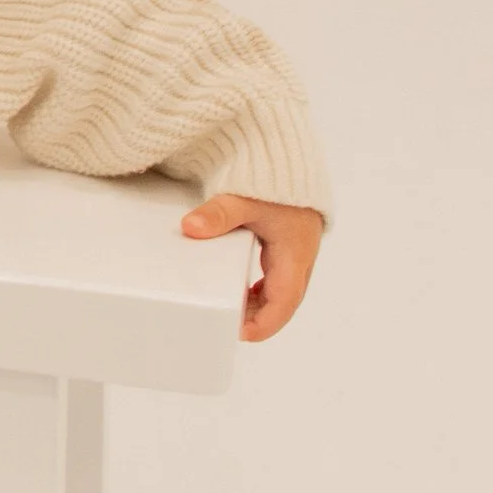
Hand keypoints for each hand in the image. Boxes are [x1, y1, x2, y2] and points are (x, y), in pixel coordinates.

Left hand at [179, 194, 323, 341]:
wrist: (288, 159)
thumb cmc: (273, 181)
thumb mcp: (244, 199)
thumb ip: (218, 214)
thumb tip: (190, 228)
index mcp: (295, 254)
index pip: (284, 301)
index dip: (265, 323)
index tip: (240, 333)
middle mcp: (301, 259)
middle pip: (283, 302)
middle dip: (258, 318)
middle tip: (226, 325)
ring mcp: (298, 254)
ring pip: (281, 292)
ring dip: (259, 305)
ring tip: (230, 311)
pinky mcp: (289, 248)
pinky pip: (278, 279)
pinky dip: (260, 291)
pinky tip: (242, 291)